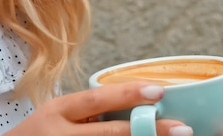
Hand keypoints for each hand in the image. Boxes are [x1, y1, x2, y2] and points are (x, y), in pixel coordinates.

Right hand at [5, 81, 184, 135]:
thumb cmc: (41, 134)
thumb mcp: (57, 114)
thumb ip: (86, 110)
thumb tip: (137, 102)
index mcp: (57, 111)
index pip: (95, 99)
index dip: (127, 94)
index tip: (159, 90)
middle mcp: (60, 135)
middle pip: (109, 134)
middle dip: (147, 130)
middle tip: (182, 128)